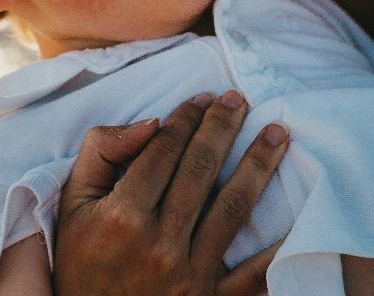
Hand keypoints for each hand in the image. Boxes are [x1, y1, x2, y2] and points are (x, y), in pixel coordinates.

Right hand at [52, 91, 290, 295]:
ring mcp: (189, 276)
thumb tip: (151, 122)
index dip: (186, 118)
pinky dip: (280, 246)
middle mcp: (158, 244)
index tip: (204, 98)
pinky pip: (256, 274)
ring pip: (233, 207)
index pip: (163, 150)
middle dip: (223, 127)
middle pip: (201, 170)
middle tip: (240, 100)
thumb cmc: (81, 265)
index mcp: (121, 216)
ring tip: (277, 134)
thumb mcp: (72, 207)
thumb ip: (101, 154)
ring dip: (259, 164)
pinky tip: (301, 215)